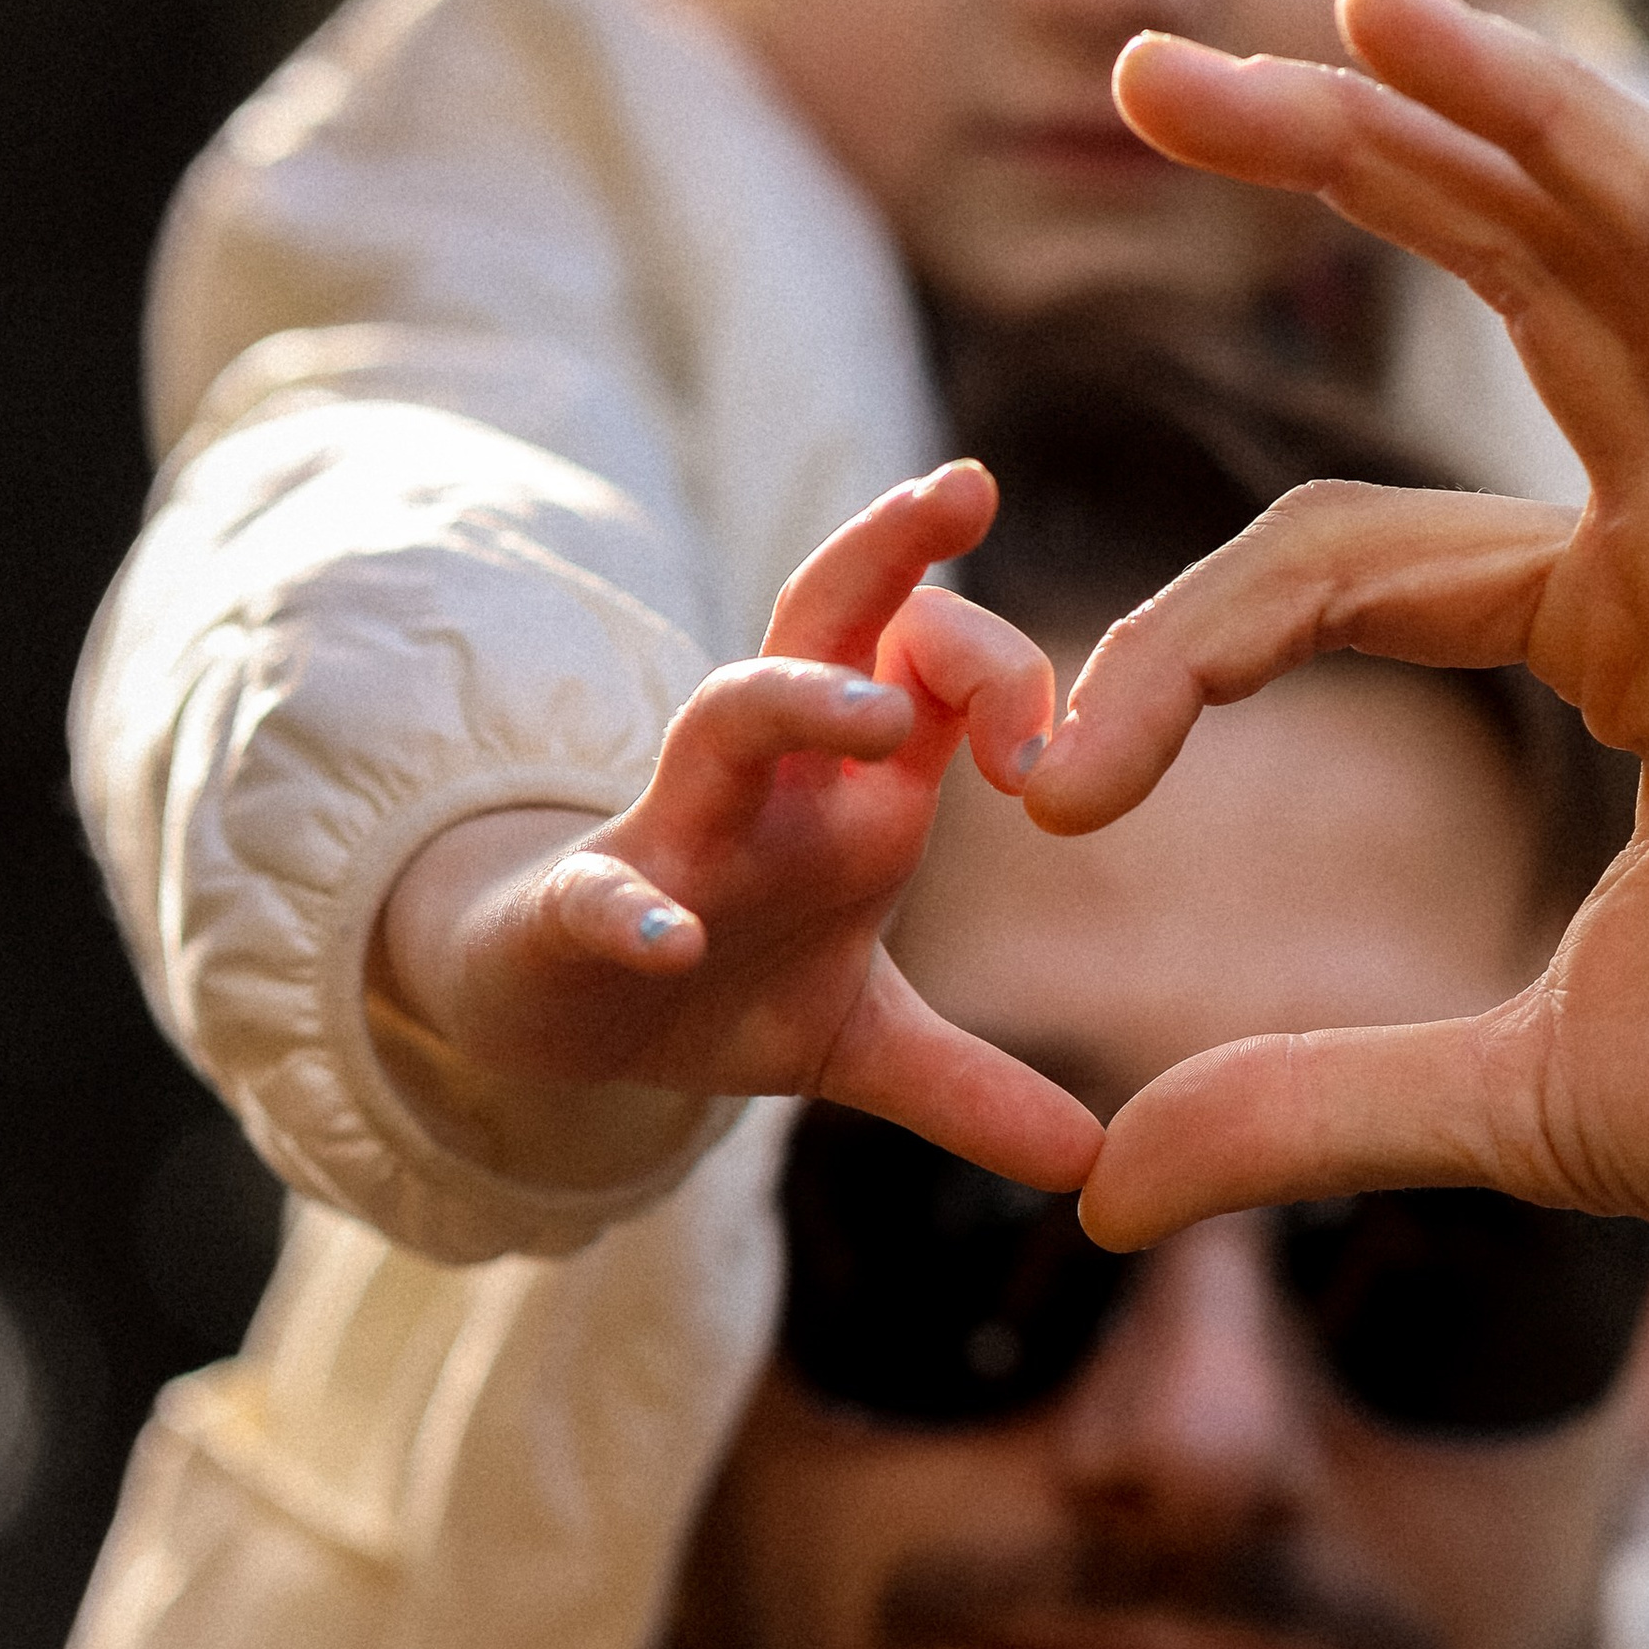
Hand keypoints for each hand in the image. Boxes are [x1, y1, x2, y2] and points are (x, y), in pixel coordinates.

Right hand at [381, 461, 1097, 1190]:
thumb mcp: (858, 1045)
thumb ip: (972, 1089)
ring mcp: (670, 838)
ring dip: (794, 701)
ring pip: (723, 719)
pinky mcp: (576, 913)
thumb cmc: (720, 982)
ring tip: (876, 714)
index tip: (1053, 738)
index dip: (995, 665)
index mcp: (846, 793)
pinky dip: (629, 910)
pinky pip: (596, 893)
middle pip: (826, 627)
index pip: (924, 664)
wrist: (556, 1016)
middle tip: (963, 486)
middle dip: (889, 554)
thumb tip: (1092, 1162)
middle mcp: (766, 786)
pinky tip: (673, 939)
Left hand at [1032, 0, 1648, 1455]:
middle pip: (1502, 298)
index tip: (1046, 782)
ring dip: (1513, 124)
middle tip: (1135, 73)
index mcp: (1624, 638)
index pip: (1345, 558)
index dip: (1175, 647)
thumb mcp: (1514, 1105)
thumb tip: (1098, 1192)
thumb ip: (1307, 1107)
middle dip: (1329, 167)